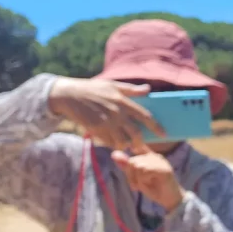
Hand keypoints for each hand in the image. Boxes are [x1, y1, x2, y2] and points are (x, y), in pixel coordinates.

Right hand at [48, 76, 165, 152]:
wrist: (68, 94)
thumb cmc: (92, 88)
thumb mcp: (112, 85)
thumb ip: (131, 89)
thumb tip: (148, 89)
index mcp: (122, 101)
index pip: (144, 116)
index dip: (156, 127)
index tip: (164, 134)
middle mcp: (116, 113)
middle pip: (135, 133)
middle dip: (141, 142)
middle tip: (141, 146)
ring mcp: (105, 122)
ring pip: (122, 141)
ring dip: (126, 145)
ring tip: (126, 144)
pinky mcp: (96, 129)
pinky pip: (109, 142)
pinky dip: (113, 144)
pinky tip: (113, 141)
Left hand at [111, 150, 184, 212]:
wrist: (171, 200)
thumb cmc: (155, 189)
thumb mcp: (137, 178)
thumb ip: (127, 167)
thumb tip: (114, 154)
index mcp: (148, 156)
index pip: (135, 146)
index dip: (129, 154)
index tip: (131, 166)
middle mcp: (154, 156)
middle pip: (132, 161)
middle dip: (131, 176)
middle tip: (137, 186)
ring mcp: (160, 161)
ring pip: (137, 165)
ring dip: (137, 179)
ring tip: (144, 185)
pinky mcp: (163, 169)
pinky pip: (145, 171)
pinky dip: (143, 180)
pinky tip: (149, 184)